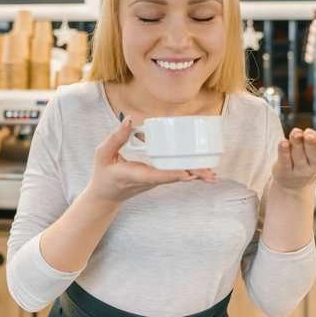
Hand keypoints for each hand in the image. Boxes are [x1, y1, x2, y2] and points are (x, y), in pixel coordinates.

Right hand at [86, 118, 211, 203]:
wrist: (105, 196)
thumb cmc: (103, 173)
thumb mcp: (103, 154)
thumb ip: (116, 138)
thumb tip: (131, 120)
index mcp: (135, 175)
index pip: (156, 176)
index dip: (172, 175)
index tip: (187, 174)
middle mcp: (148, 180)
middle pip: (173, 178)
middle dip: (192, 176)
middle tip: (210, 175)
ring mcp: (155, 182)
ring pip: (177, 178)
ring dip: (195, 176)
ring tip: (212, 175)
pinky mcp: (158, 180)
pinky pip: (176, 176)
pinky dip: (190, 173)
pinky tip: (205, 172)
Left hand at [272, 123, 315, 191]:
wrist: (294, 184)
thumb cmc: (314, 159)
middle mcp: (315, 166)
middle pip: (313, 151)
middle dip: (311, 141)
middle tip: (308, 133)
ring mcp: (299, 170)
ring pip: (298, 153)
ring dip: (296, 141)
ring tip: (295, 133)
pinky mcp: (284, 171)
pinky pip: (284, 159)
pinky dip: (283, 150)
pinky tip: (283, 142)